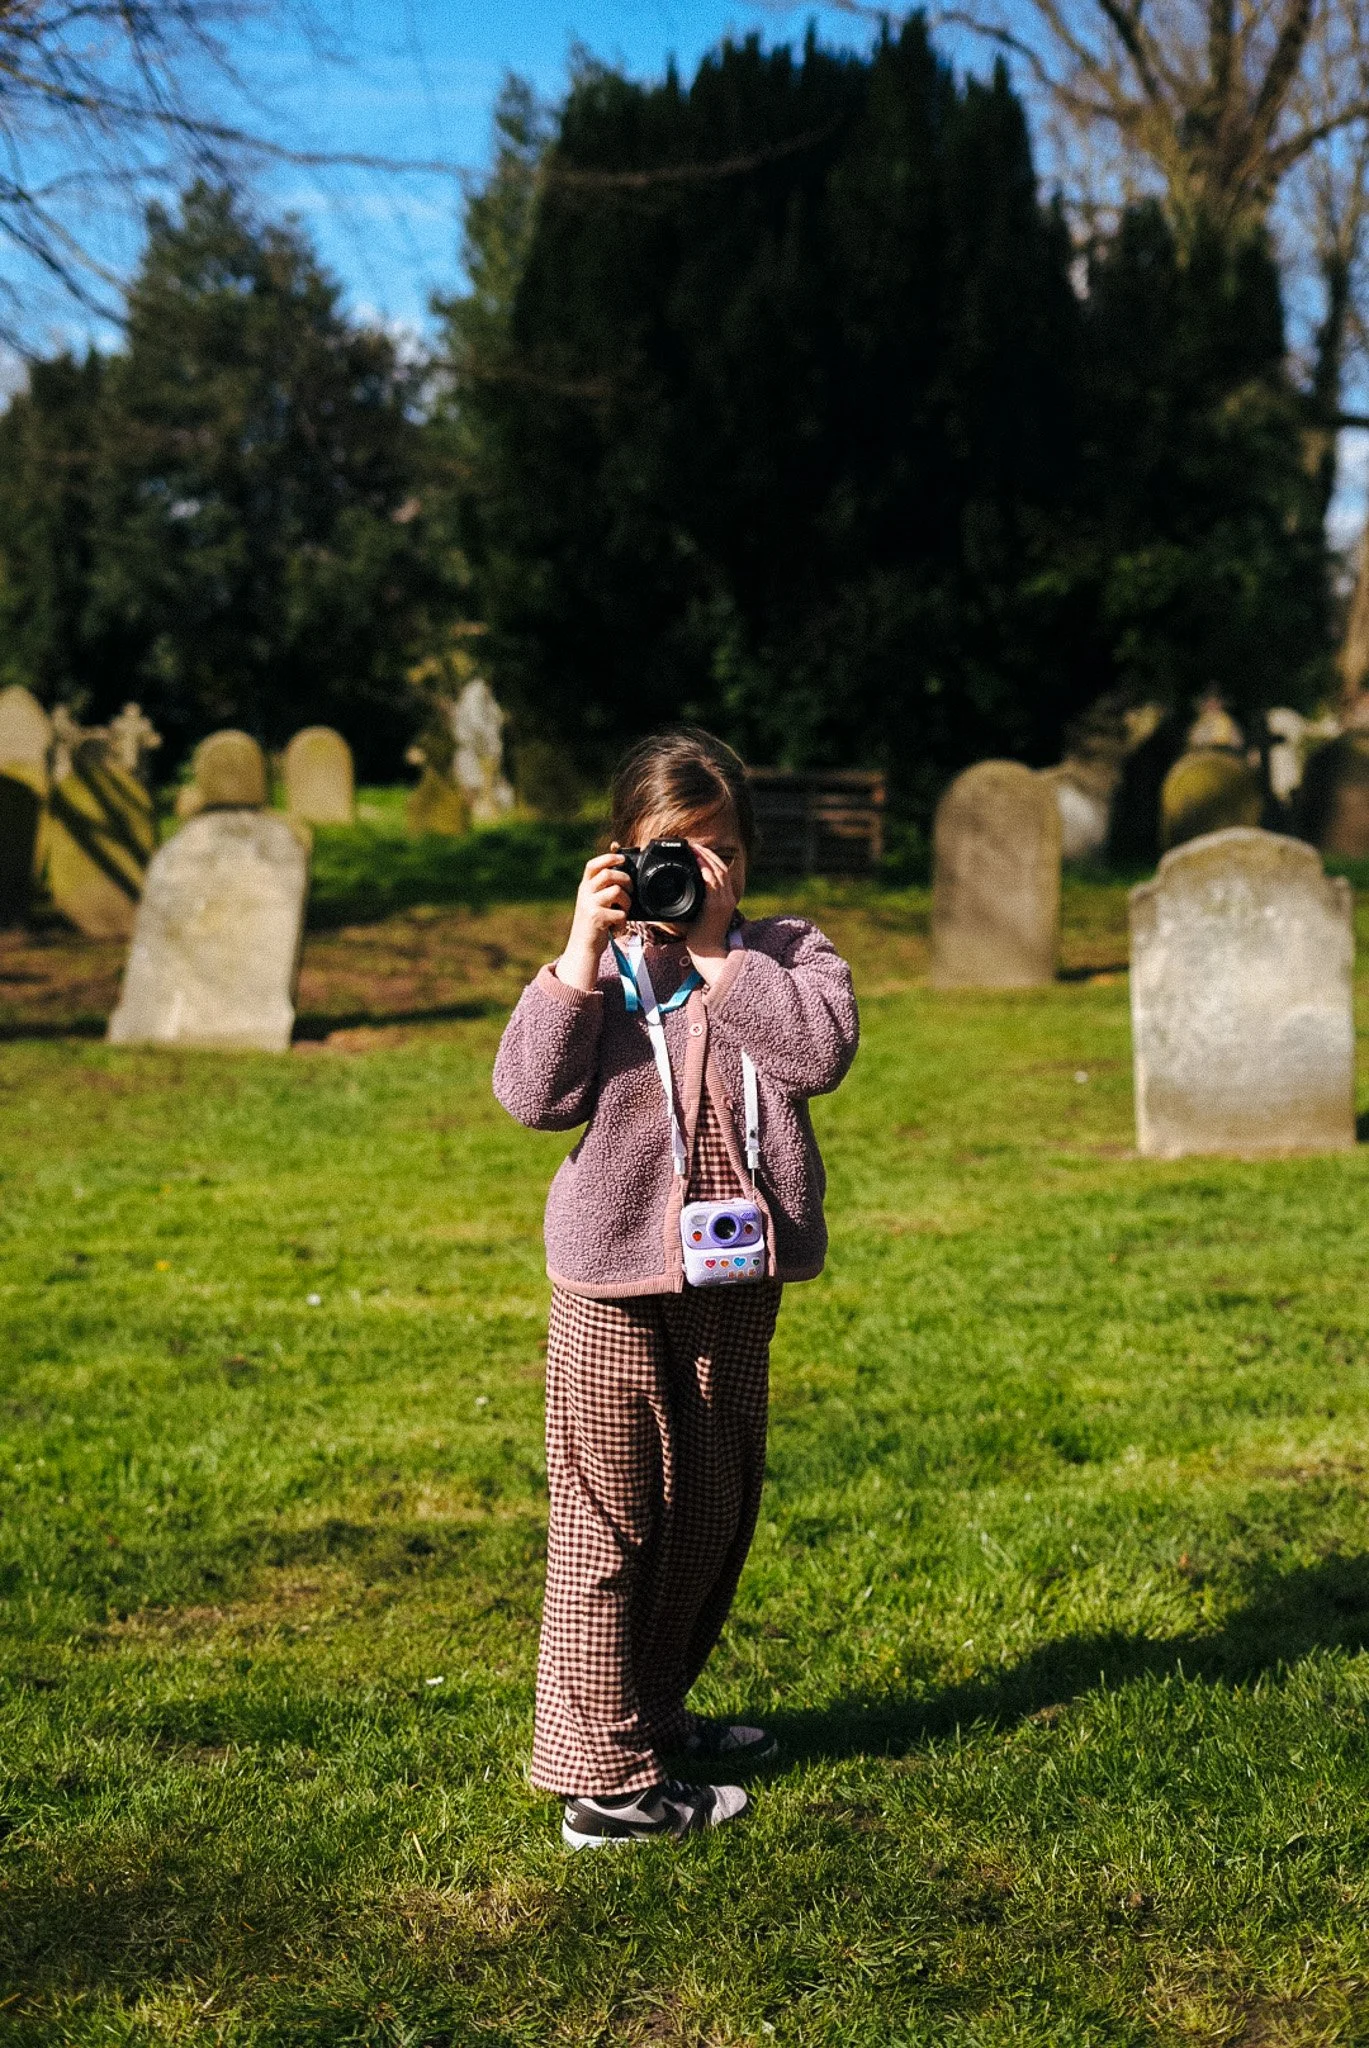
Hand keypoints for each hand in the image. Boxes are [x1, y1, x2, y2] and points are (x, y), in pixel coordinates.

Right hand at [555, 848, 629, 991]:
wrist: (582, 949)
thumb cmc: (594, 925)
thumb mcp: (594, 903)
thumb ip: (603, 889)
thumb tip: (623, 872)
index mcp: (585, 887)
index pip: (593, 865)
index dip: (608, 858)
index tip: (622, 858)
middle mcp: (585, 894)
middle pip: (609, 874)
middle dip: (625, 880)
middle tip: (630, 891)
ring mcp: (590, 905)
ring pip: (617, 891)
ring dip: (627, 902)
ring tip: (623, 912)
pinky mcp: (596, 918)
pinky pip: (620, 913)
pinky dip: (623, 922)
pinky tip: (617, 928)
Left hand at [686, 841, 738, 983]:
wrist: (708, 952)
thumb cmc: (703, 936)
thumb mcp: (702, 915)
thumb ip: (698, 902)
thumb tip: (683, 892)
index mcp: (727, 899)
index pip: (723, 872)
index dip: (712, 859)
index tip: (700, 851)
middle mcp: (728, 898)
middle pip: (721, 867)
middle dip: (708, 854)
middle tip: (695, 845)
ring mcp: (723, 901)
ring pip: (717, 871)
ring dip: (705, 857)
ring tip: (694, 848)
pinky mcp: (715, 906)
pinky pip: (711, 882)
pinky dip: (705, 869)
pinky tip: (697, 861)